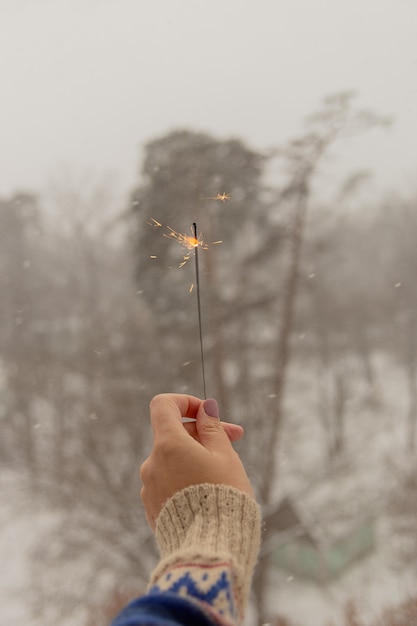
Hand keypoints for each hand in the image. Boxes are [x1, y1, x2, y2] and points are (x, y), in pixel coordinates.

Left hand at [140, 393, 253, 528]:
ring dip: (196, 457)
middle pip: (174, 434)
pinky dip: (186, 478)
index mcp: (168, 445)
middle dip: (203, 433)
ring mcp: (149, 487)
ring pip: (173, 460)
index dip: (185, 402)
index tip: (207, 412)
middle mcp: (152, 463)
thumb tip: (205, 409)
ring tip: (226, 472)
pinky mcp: (152, 509)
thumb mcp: (225, 457)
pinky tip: (209, 493)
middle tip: (236, 439)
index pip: (163, 405)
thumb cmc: (222, 498)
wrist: (210, 550)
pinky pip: (169, 483)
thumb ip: (212, 428)